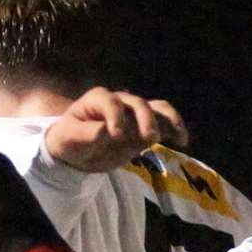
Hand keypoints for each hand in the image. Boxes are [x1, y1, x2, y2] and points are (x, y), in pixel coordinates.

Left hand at [44, 87, 186, 171]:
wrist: (79, 151)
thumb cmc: (70, 141)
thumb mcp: (68, 140)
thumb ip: (85, 134)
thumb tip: (105, 131)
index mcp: (98, 100)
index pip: (110, 102)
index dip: (115, 116)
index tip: (116, 135)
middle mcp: (120, 101)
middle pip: (139, 103)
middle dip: (146, 119)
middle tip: (149, 138)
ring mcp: (136, 113)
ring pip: (158, 108)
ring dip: (168, 120)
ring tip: (177, 136)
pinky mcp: (147, 125)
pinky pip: (166, 121)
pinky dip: (176, 129)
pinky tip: (183, 141)